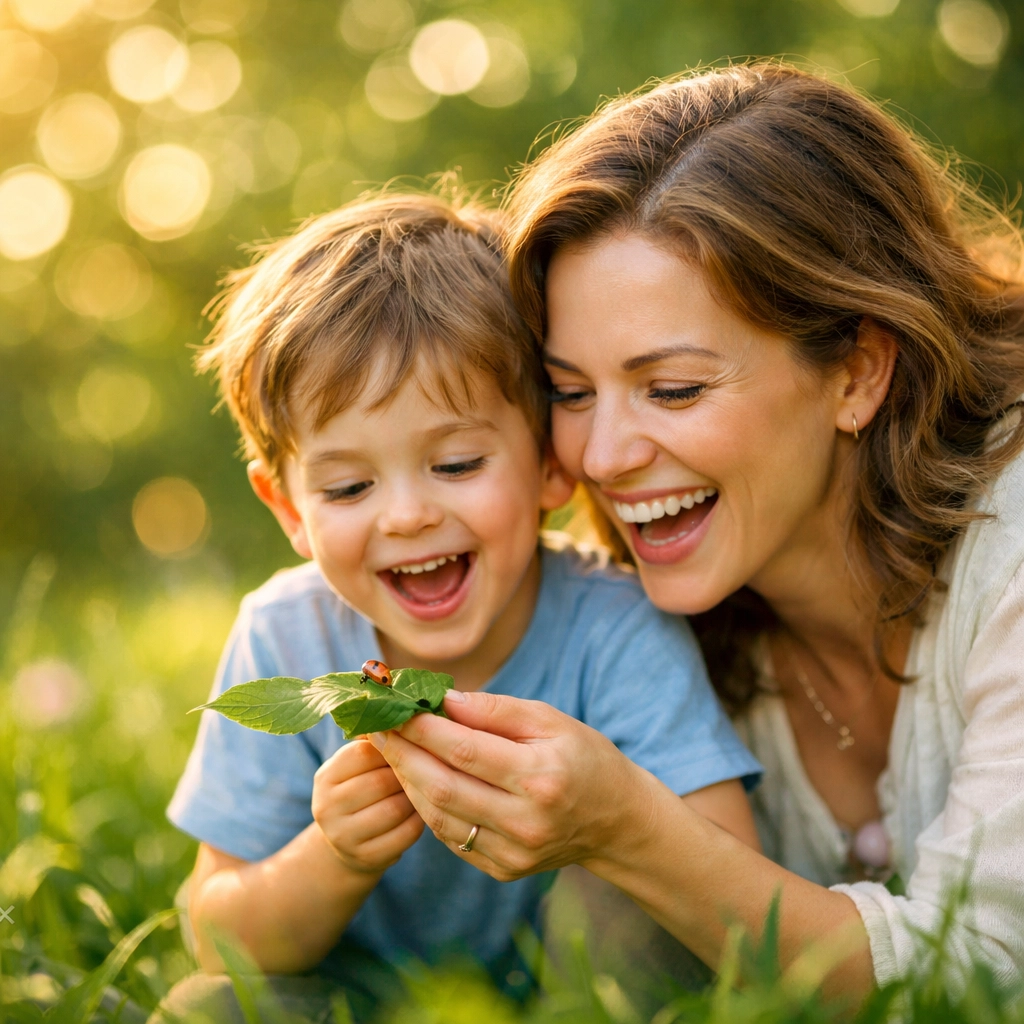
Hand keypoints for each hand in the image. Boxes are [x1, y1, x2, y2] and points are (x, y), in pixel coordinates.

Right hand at [312, 739, 423, 874]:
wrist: (348, 845)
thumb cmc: (364, 790)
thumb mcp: (359, 766)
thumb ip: (376, 740)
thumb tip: (403, 706)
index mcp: (326, 776)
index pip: (364, 751)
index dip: (397, 744)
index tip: (418, 738)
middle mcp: (327, 807)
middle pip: (382, 780)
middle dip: (412, 770)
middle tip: (432, 762)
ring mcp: (344, 837)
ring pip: (396, 807)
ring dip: (419, 795)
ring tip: (431, 785)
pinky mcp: (367, 858)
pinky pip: (406, 834)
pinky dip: (421, 820)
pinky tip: (426, 811)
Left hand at [373, 690, 657, 881]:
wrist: (615, 820)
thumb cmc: (583, 757)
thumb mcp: (550, 720)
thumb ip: (495, 709)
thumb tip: (444, 700)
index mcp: (541, 777)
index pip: (464, 749)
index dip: (422, 727)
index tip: (393, 705)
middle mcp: (527, 821)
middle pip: (442, 786)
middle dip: (402, 753)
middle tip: (378, 727)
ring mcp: (514, 853)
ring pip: (439, 816)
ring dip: (407, 781)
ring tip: (391, 751)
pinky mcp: (503, 870)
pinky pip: (450, 837)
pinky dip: (427, 807)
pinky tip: (417, 780)